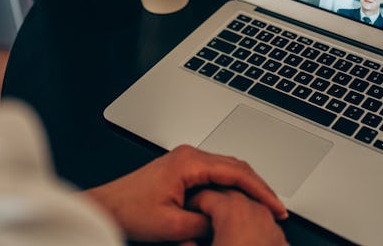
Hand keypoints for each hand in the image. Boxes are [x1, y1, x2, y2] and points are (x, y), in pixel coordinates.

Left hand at [85, 144, 286, 241]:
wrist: (106, 206)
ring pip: (227, 169)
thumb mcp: (173, 226)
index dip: (261, 190)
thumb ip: (206, 223)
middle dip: (259, 187)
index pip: (237, 173)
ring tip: (262, 206)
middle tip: (275, 208)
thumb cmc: (130, 210)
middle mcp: (189, 155)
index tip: (276, 206)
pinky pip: (215, 173)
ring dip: (246, 187)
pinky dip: (231, 186)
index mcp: (189, 163)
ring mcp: (186, 160)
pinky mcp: (182, 168)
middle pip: (236, 166)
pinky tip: (238, 201)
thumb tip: (227, 223)